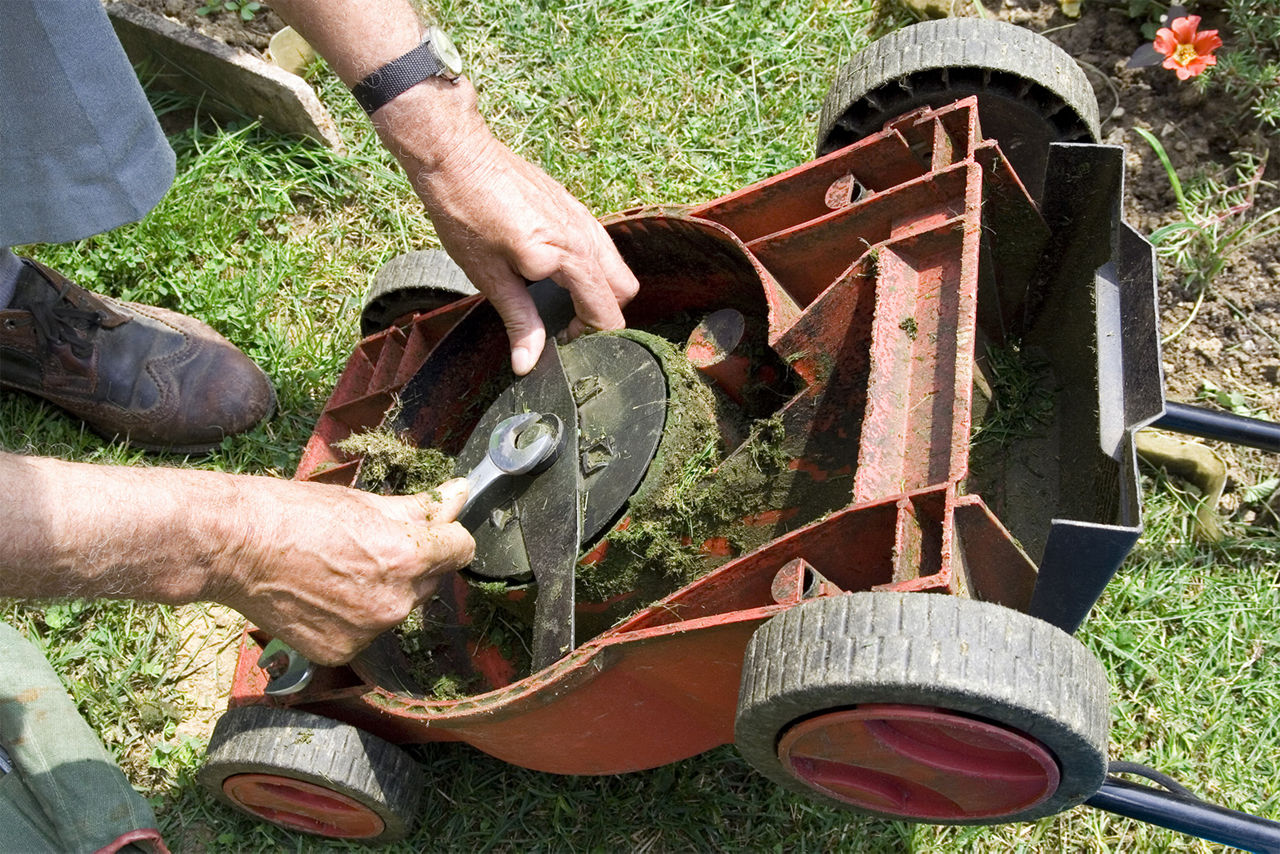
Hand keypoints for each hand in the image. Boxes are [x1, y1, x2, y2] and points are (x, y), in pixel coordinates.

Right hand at [219, 477, 474, 665]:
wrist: (235, 547)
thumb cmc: (294, 515)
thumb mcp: (366, 502)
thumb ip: (421, 508)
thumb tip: (460, 494)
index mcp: (406, 558)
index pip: (461, 549)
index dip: (447, 536)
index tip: (433, 531)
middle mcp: (394, 601)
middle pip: (429, 580)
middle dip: (411, 564)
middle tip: (368, 545)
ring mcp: (367, 632)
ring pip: (396, 607)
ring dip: (381, 592)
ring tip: (337, 569)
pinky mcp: (340, 652)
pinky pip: (364, 632)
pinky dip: (350, 617)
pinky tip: (321, 595)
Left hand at [415, 131, 639, 373]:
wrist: (455, 156)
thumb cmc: (465, 213)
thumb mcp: (489, 277)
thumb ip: (519, 321)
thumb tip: (528, 364)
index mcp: (568, 257)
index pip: (606, 312)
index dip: (590, 338)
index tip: (561, 343)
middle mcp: (585, 236)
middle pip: (624, 291)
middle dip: (604, 315)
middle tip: (566, 327)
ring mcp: (583, 217)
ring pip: (616, 266)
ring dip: (600, 291)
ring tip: (562, 302)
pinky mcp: (573, 206)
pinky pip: (601, 245)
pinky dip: (592, 267)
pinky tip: (556, 271)